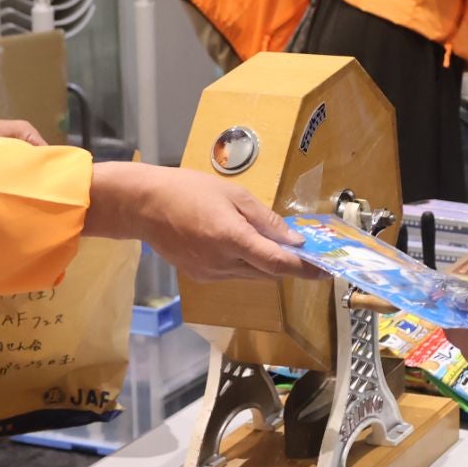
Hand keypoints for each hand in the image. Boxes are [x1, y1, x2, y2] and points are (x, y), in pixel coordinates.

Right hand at [85, 161, 321, 281]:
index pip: (278, 263)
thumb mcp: (234, 194)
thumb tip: (293, 241)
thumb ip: (266, 220)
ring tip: (272, 244)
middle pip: (268, 273)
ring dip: (266, 264)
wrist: (143, 205)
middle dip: (287, 265)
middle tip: (304, 252)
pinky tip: (241, 245)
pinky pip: (233, 274)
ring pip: (251, 275)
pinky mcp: (200, 276)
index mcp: (232, 239)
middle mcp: (222, 263)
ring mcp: (210, 273)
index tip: (324, 270)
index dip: (304, 269)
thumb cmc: (188, 190)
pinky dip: (245, 264)